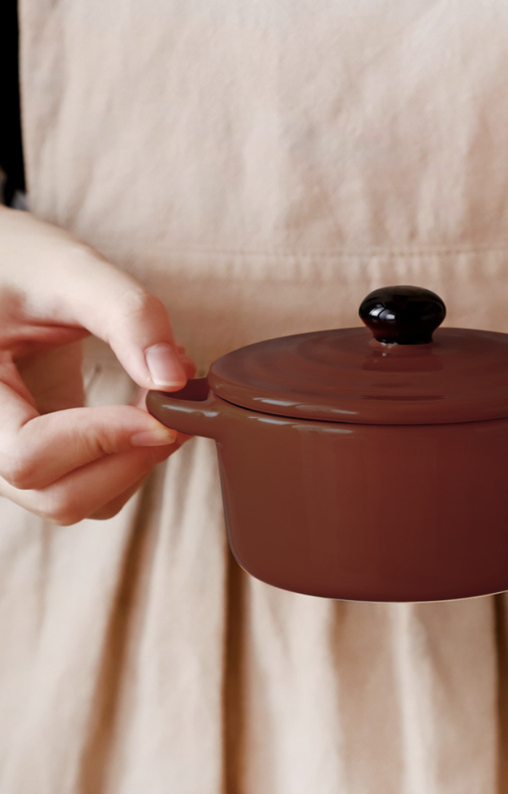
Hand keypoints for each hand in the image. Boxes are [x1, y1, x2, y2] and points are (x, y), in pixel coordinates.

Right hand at [0, 206, 192, 523]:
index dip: (100, 440)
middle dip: (128, 459)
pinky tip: (145, 417)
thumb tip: (175, 380)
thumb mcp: (69, 269)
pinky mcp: (37, 452)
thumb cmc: (17, 261)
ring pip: (74, 502)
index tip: (159, 410)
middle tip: (173, 411)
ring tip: (160, 407)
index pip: (27, 459)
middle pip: (56, 497)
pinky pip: (83, 488)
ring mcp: (4, 453)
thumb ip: (127, 315)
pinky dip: (126, 464)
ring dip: (132, 466)